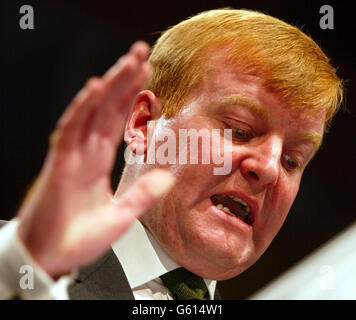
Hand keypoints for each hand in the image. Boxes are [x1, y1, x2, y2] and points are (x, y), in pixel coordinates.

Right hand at [16, 41, 174, 278]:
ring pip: (92, 112)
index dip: (132, 98)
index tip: (147, 76)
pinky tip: (94, 90)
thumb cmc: (78, 239)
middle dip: (124, 79)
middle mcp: (86, 153)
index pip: (118, 121)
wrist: (51, 258)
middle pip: (108, 108)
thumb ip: (142, 195)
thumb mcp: (120, 216)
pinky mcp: (59, 165)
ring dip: (110, 85)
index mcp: (98, 163)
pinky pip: (70, 131)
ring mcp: (72, 156)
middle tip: (141, 53)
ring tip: (128, 61)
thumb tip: (167, 178)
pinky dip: (82, 109)